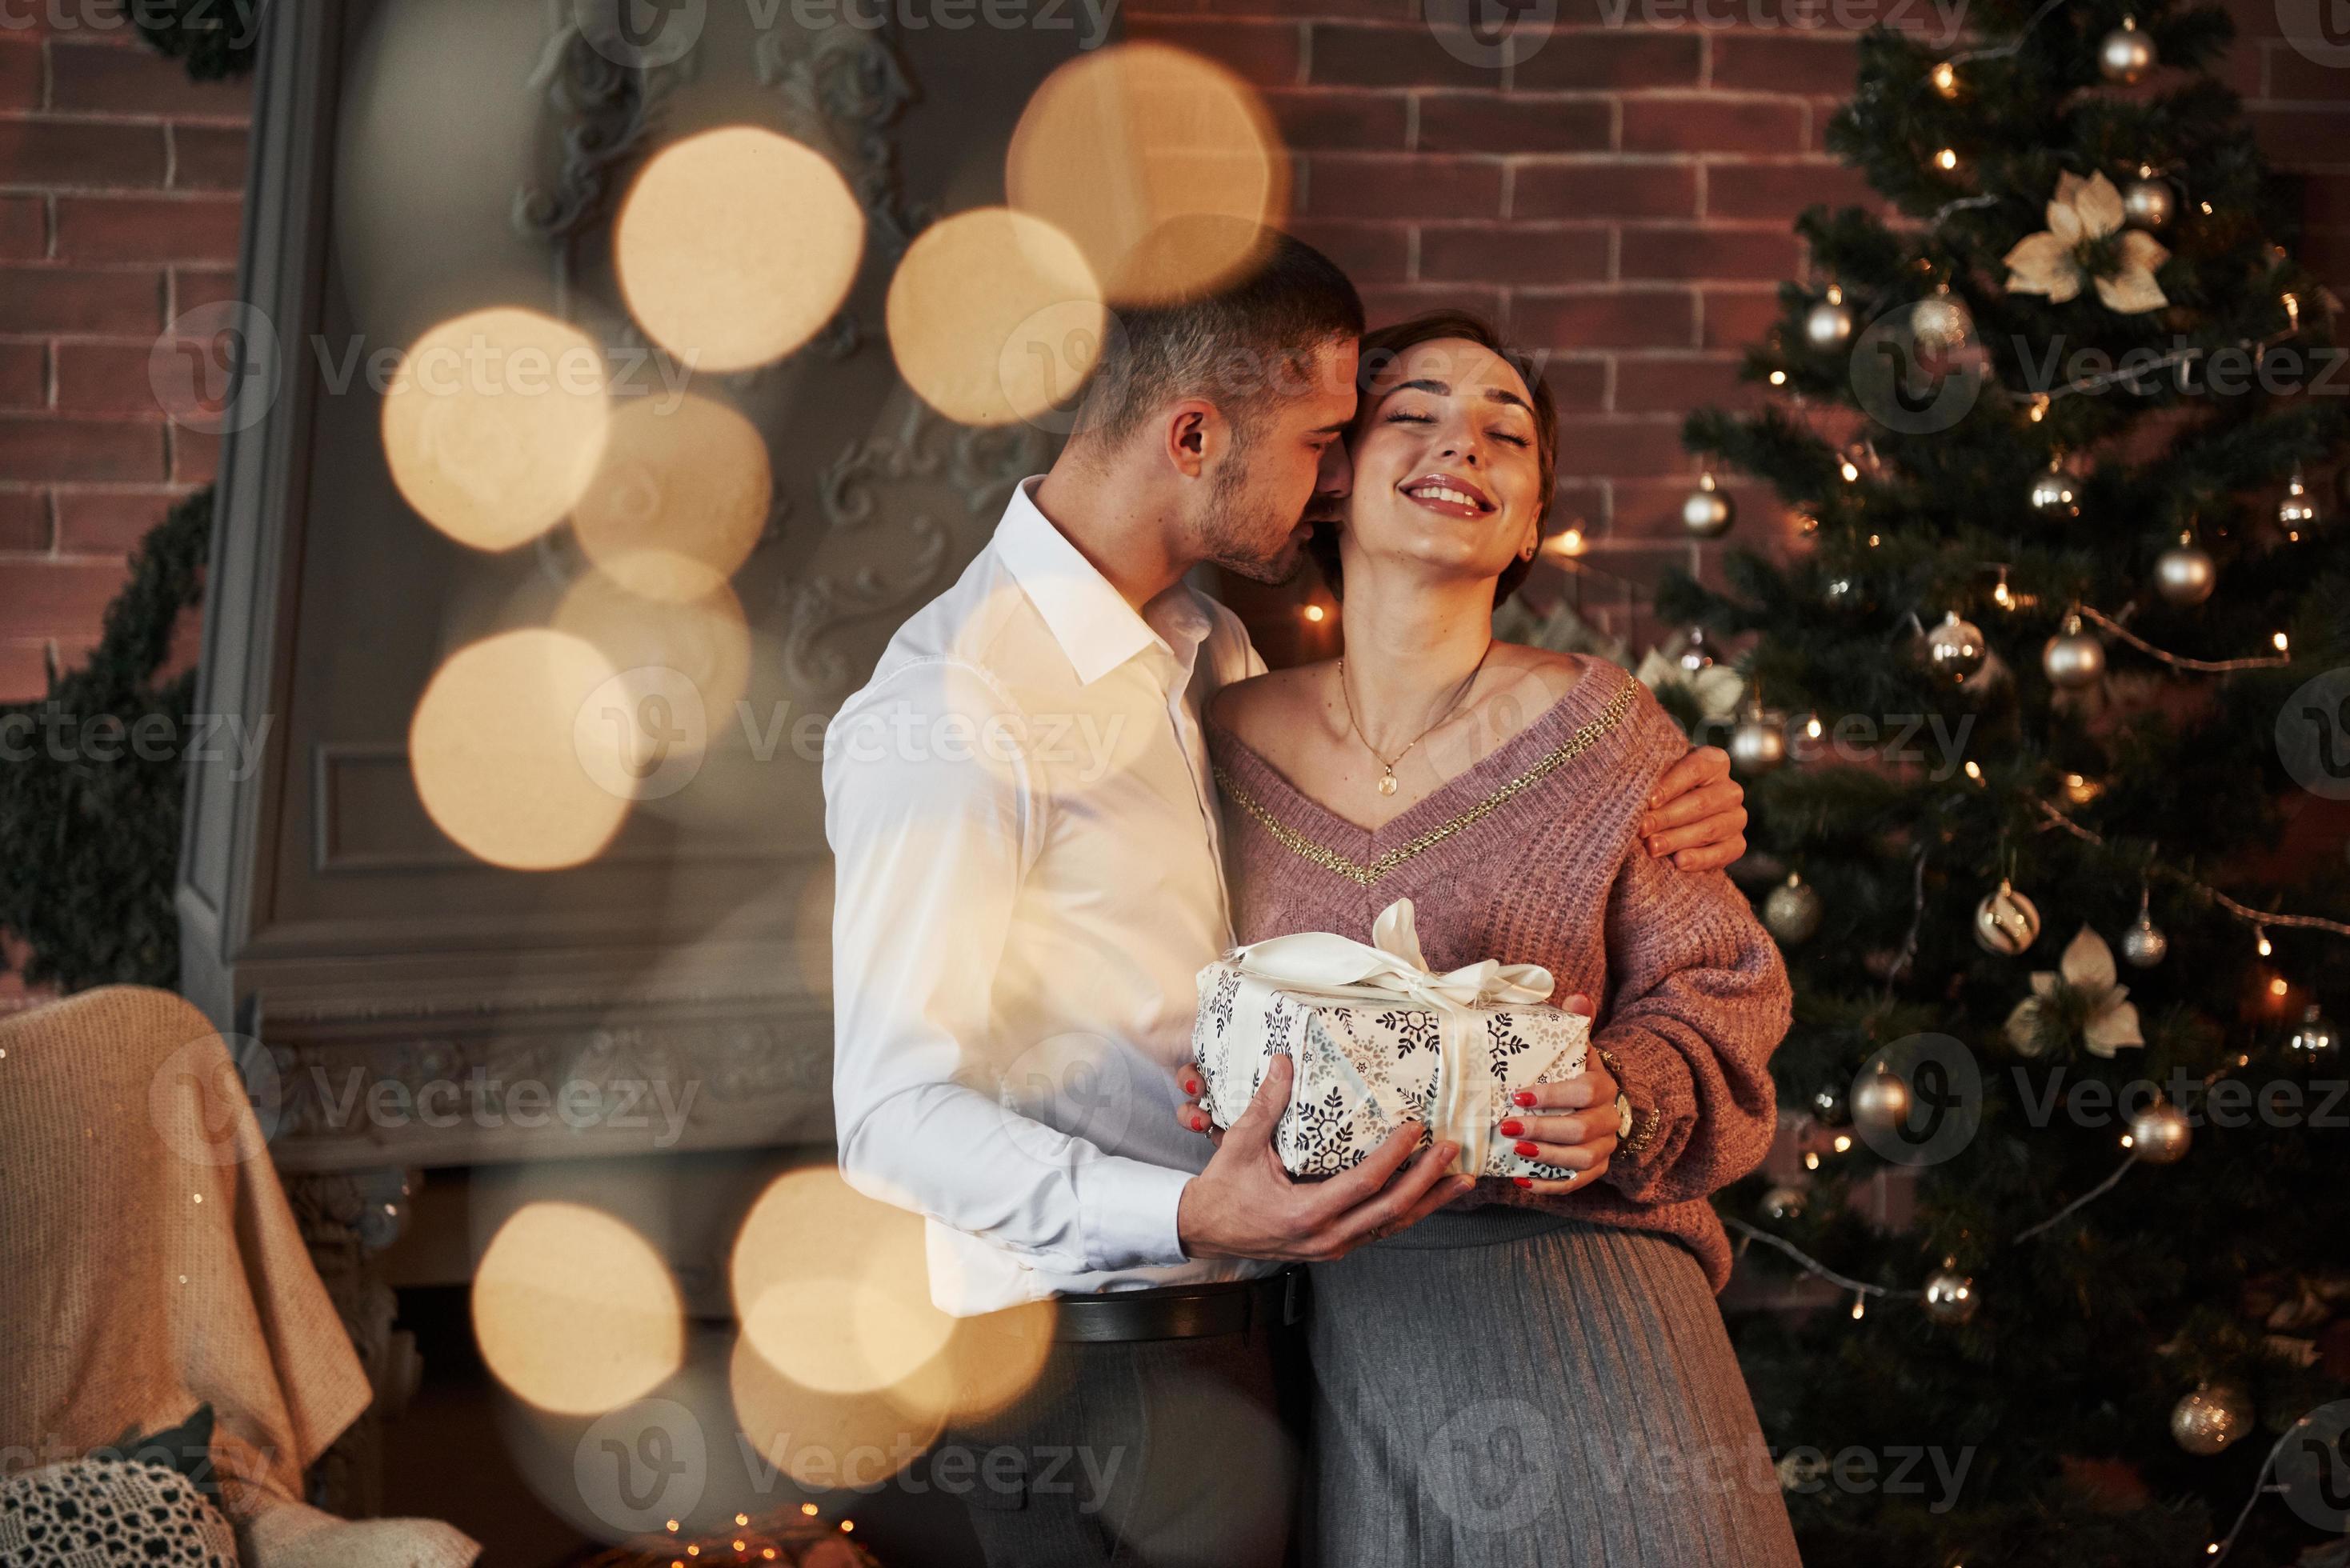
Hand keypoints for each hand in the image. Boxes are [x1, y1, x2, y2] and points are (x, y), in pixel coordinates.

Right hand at [1175, 1055, 1477, 1262]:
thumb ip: (1266, 1106)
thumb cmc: (1224, 1190)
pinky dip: (1407, 1211)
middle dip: (1427, 1181)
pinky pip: (1379, 1230)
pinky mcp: (1335, 1246)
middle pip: (1391, 1211)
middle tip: (1453, 1153)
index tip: (1414, 1129)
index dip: (1393, 1157)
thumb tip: (1283, 1062)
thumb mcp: (1240, 1145)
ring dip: (1428, 1201)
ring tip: (1460, 1179)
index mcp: (1304, 1213)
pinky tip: (1427, 1194)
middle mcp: (1325, 1238)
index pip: (1363, 1185)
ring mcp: (1333, 1247)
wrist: (1206, 1230)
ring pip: (1391, 1226)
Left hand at [1501, 1034, 1617, 1196]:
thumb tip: (1578, 997)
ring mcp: (1605, 1147)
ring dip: (1546, 1156)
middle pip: (1581, 1130)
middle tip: (1508, 1127)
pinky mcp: (1596, 1169)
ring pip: (1582, 1159)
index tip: (1518, 1096)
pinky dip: (1549, 1184)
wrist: (1599, 1102)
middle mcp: (1610, 1119)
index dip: (1552, 1096)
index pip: (1584, 1091)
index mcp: (1603, 1087)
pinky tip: (1521, 1180)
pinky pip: (1575, 1182)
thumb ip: (1578, 1022)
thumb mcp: (1578, 1047)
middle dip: (1543, 1129)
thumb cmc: (1577, 1072)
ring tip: (1516, 1150)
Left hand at [1641, 744, 1746, 871]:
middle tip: (1642, 829)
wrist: (1672, 822)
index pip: (1693, 770)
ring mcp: (1736, 818)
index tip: (1649, 801)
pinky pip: (1722, 853)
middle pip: (1700, 803)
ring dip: (1677, 839)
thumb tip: (1634, 792)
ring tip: (1652, 847)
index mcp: (1713, 762)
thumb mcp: (1656, 779)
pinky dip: (1700, 859)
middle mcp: (1730, 790)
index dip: (1670, 785)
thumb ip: (1650, 780)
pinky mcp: (1736, 844)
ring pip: (1709, 829)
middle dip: (1667, 817)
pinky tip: (1679, 862)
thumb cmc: (1660, 793)